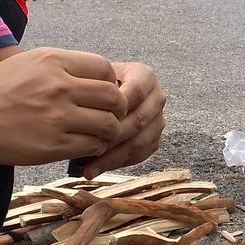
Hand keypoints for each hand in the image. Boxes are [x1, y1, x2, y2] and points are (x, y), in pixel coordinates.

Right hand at [0, 47, 125, 166]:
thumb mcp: (28, 64)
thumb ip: (63, 67)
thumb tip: (98, 77)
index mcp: (53, 61)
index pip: (105, 68)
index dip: (111, 83)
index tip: (105, 94)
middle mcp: (59, 86)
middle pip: (114, 97)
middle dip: (118, 109)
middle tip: (110, 117)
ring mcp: (57, 116)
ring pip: (109, 124)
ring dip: (109, 132)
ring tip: (99, 134)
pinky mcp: (53, 145)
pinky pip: (92, 146)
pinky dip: (95, 148)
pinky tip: (85, 146)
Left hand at [79, 61, 165, 177]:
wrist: (102, 94)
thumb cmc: (94, 85)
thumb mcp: (92, 78)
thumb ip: (92, 90)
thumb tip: (87, 116)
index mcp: (145, 77)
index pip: (135, 91)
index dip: (115, 106)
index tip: (91, 117)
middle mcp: (156, 98)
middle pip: (139, 120)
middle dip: (111, 136)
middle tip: (86, 145)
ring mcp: (158, 120)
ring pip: (140, 142)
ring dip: (112, 156)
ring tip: (88, 166)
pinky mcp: (154, 140)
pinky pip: (139, 155)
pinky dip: (117, 163)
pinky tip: (96, 168)